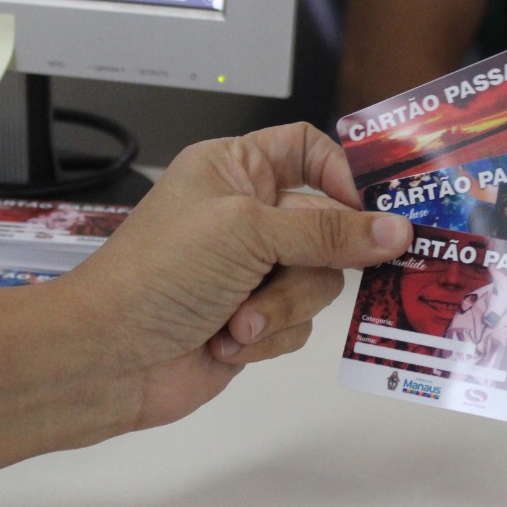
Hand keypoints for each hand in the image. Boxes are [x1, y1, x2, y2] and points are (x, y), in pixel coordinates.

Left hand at [49, 123, 410, 435]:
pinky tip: (226, 342)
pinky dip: (268, 337)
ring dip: (281, 307)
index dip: (341, 174)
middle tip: (289, 273)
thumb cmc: (159, 273)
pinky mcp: (255, 320)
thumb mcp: (248, 233)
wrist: (108, 358)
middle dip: (307, 262)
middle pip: (328, 225)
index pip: (307, 148)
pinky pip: (300, 324)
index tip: (368, 208)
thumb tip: (399, 229)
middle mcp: (247, 215)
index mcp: (234, 170)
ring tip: (237, 319)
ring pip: (319, 281)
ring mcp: (252, 271)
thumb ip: (329, 232)